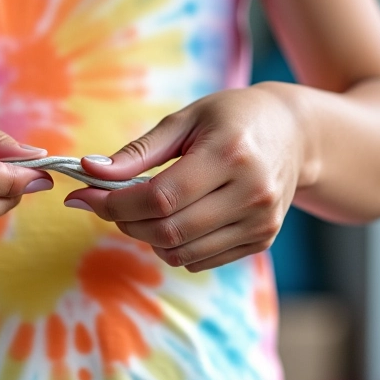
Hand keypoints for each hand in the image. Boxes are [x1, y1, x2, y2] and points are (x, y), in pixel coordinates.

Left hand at [64, 85, 306, 271]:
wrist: (295, 134)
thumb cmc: (232, 118)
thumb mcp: (185, 120)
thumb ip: (138, 151)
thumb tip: (90, 171)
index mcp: (230, 154)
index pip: (160, 198)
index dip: (114, 203)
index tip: (84, 196)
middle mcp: (251, 193)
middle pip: (168, 230)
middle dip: (124, 222)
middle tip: (106, 204)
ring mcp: (260, 222)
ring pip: (181, 253)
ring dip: (146, 237)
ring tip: (142, 209)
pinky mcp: (262, 239)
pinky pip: (201, 261)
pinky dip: (174, 247)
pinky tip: (174, 219)